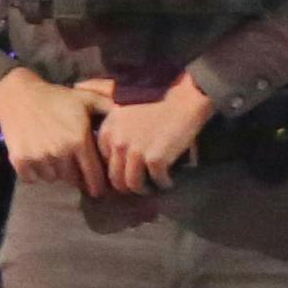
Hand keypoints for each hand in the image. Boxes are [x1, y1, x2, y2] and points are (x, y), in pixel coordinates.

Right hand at [0, 72, 114, 195]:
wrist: (19, 95)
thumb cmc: (57, 97)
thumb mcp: (87, 99)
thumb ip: (110, 108)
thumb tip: (131, 115)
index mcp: (79, 140)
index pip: (94, 177)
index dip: (98, 185)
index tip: (98, 189)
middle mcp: (60, 152)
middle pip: (73, 180)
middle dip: (75, 175)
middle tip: (72, 164)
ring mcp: (39, 158)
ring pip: (53, 179)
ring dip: (55, 172)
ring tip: (53, 155)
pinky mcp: (21, 161)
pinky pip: (33, 178)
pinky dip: (35, 172)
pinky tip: (37, 156)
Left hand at [97, 75, 216, 193]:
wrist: (184, 98)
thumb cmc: (158, 101)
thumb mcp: (124, 107)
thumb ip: (113, 124)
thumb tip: (105, 135)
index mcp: (108, 129)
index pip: (103, 161)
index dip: (117, 169)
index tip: (129, 171)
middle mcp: (117, 141)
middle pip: (115, 177)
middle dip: (128, 185)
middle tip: (142, 184)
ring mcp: (135, 152)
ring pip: (133, 185)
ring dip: (144, 189)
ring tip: (154, 186)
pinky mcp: (154, 159)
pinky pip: (156, 182)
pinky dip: (164, 184)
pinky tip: (169, 180)